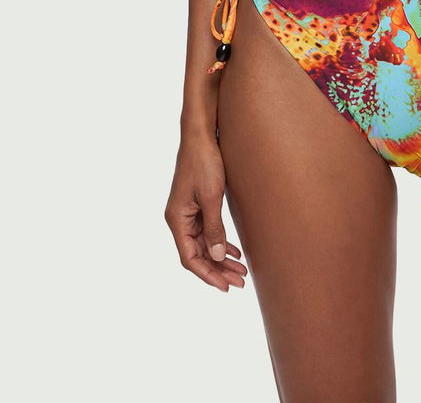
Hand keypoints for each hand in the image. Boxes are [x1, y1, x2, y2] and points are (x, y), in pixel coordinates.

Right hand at [164, 134, 247, 291]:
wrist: (201, 135)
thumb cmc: (204, 162)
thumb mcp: (212, 197)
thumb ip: (214, 227)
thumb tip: (217, 256)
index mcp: (177, 219)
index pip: (189, 258)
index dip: (207, 274)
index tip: (226, 286)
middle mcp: (179, 219)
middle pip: (198, 253)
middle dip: (218, 269)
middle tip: (240, 282)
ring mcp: (188, 212)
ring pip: (204, 244)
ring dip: (221, 257)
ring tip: (241, 270)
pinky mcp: (197, 204)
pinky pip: (207, 231)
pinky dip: (220, 242)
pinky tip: (234, 251)